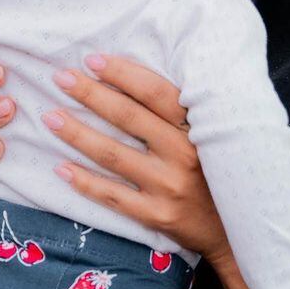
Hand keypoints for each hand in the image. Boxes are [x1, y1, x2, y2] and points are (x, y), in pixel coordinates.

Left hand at [45, 54, 228, 261]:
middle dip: (90, 95)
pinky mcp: (159, 216)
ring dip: (77, 134)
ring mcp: (170, 187)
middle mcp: (184, 154)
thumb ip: (180, 109)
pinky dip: (85, 182)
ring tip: (50, 117)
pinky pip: (114, 196)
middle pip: (128, 118)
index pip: (154, 92)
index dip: (122, 74)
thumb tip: (131, 75)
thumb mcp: (209, 133)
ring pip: (113, 155)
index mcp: (197, 127)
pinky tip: (61, 168)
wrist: (239, 228)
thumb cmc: (216, 169)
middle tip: (61, 78)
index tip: (92, 59)